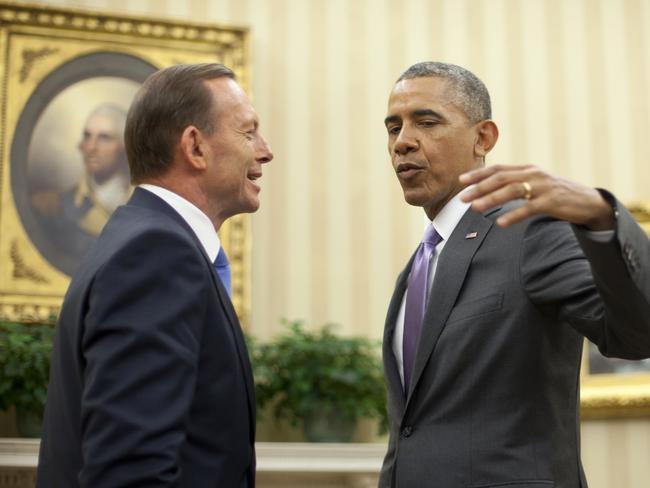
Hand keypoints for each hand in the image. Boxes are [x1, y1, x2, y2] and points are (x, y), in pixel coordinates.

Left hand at [459, 164, 614, 229]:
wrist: (587, 201)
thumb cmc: (555, 194)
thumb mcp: (534, 184)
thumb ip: (515, 183)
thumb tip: (488, 189)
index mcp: (527, 169)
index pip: (498, 169)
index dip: (479, 174)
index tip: (461, 181)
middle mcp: (533, 174)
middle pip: (501, 179)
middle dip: (479, 188)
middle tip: (463, 198)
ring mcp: (543, 187)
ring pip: (512, 191)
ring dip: (491, 199)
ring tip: (475, 209)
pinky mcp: (552, 202)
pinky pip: (529, 208)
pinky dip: (513, 215)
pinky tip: (501, 223)